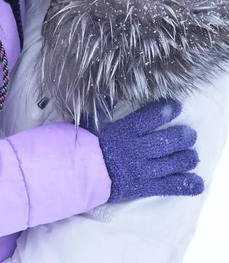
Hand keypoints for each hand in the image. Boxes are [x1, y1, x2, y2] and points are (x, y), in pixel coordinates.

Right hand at [85, 100, 203, 201]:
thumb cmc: (87, 145)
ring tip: (192, 156)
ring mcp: (141, 170)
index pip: (148, 118)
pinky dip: (184, 185)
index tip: (176, 106)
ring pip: (169, 164)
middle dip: (181, 138)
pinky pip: (167, 186)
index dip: (164, 111)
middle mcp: (135, 150)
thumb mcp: (91, 122)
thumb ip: (103, 107)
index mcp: (123, 132)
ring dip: (185, 159)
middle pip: (164, 142)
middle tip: (190, 134)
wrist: (80, 174)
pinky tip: (196, 182)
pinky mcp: (143, 187)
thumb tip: (110, 91)